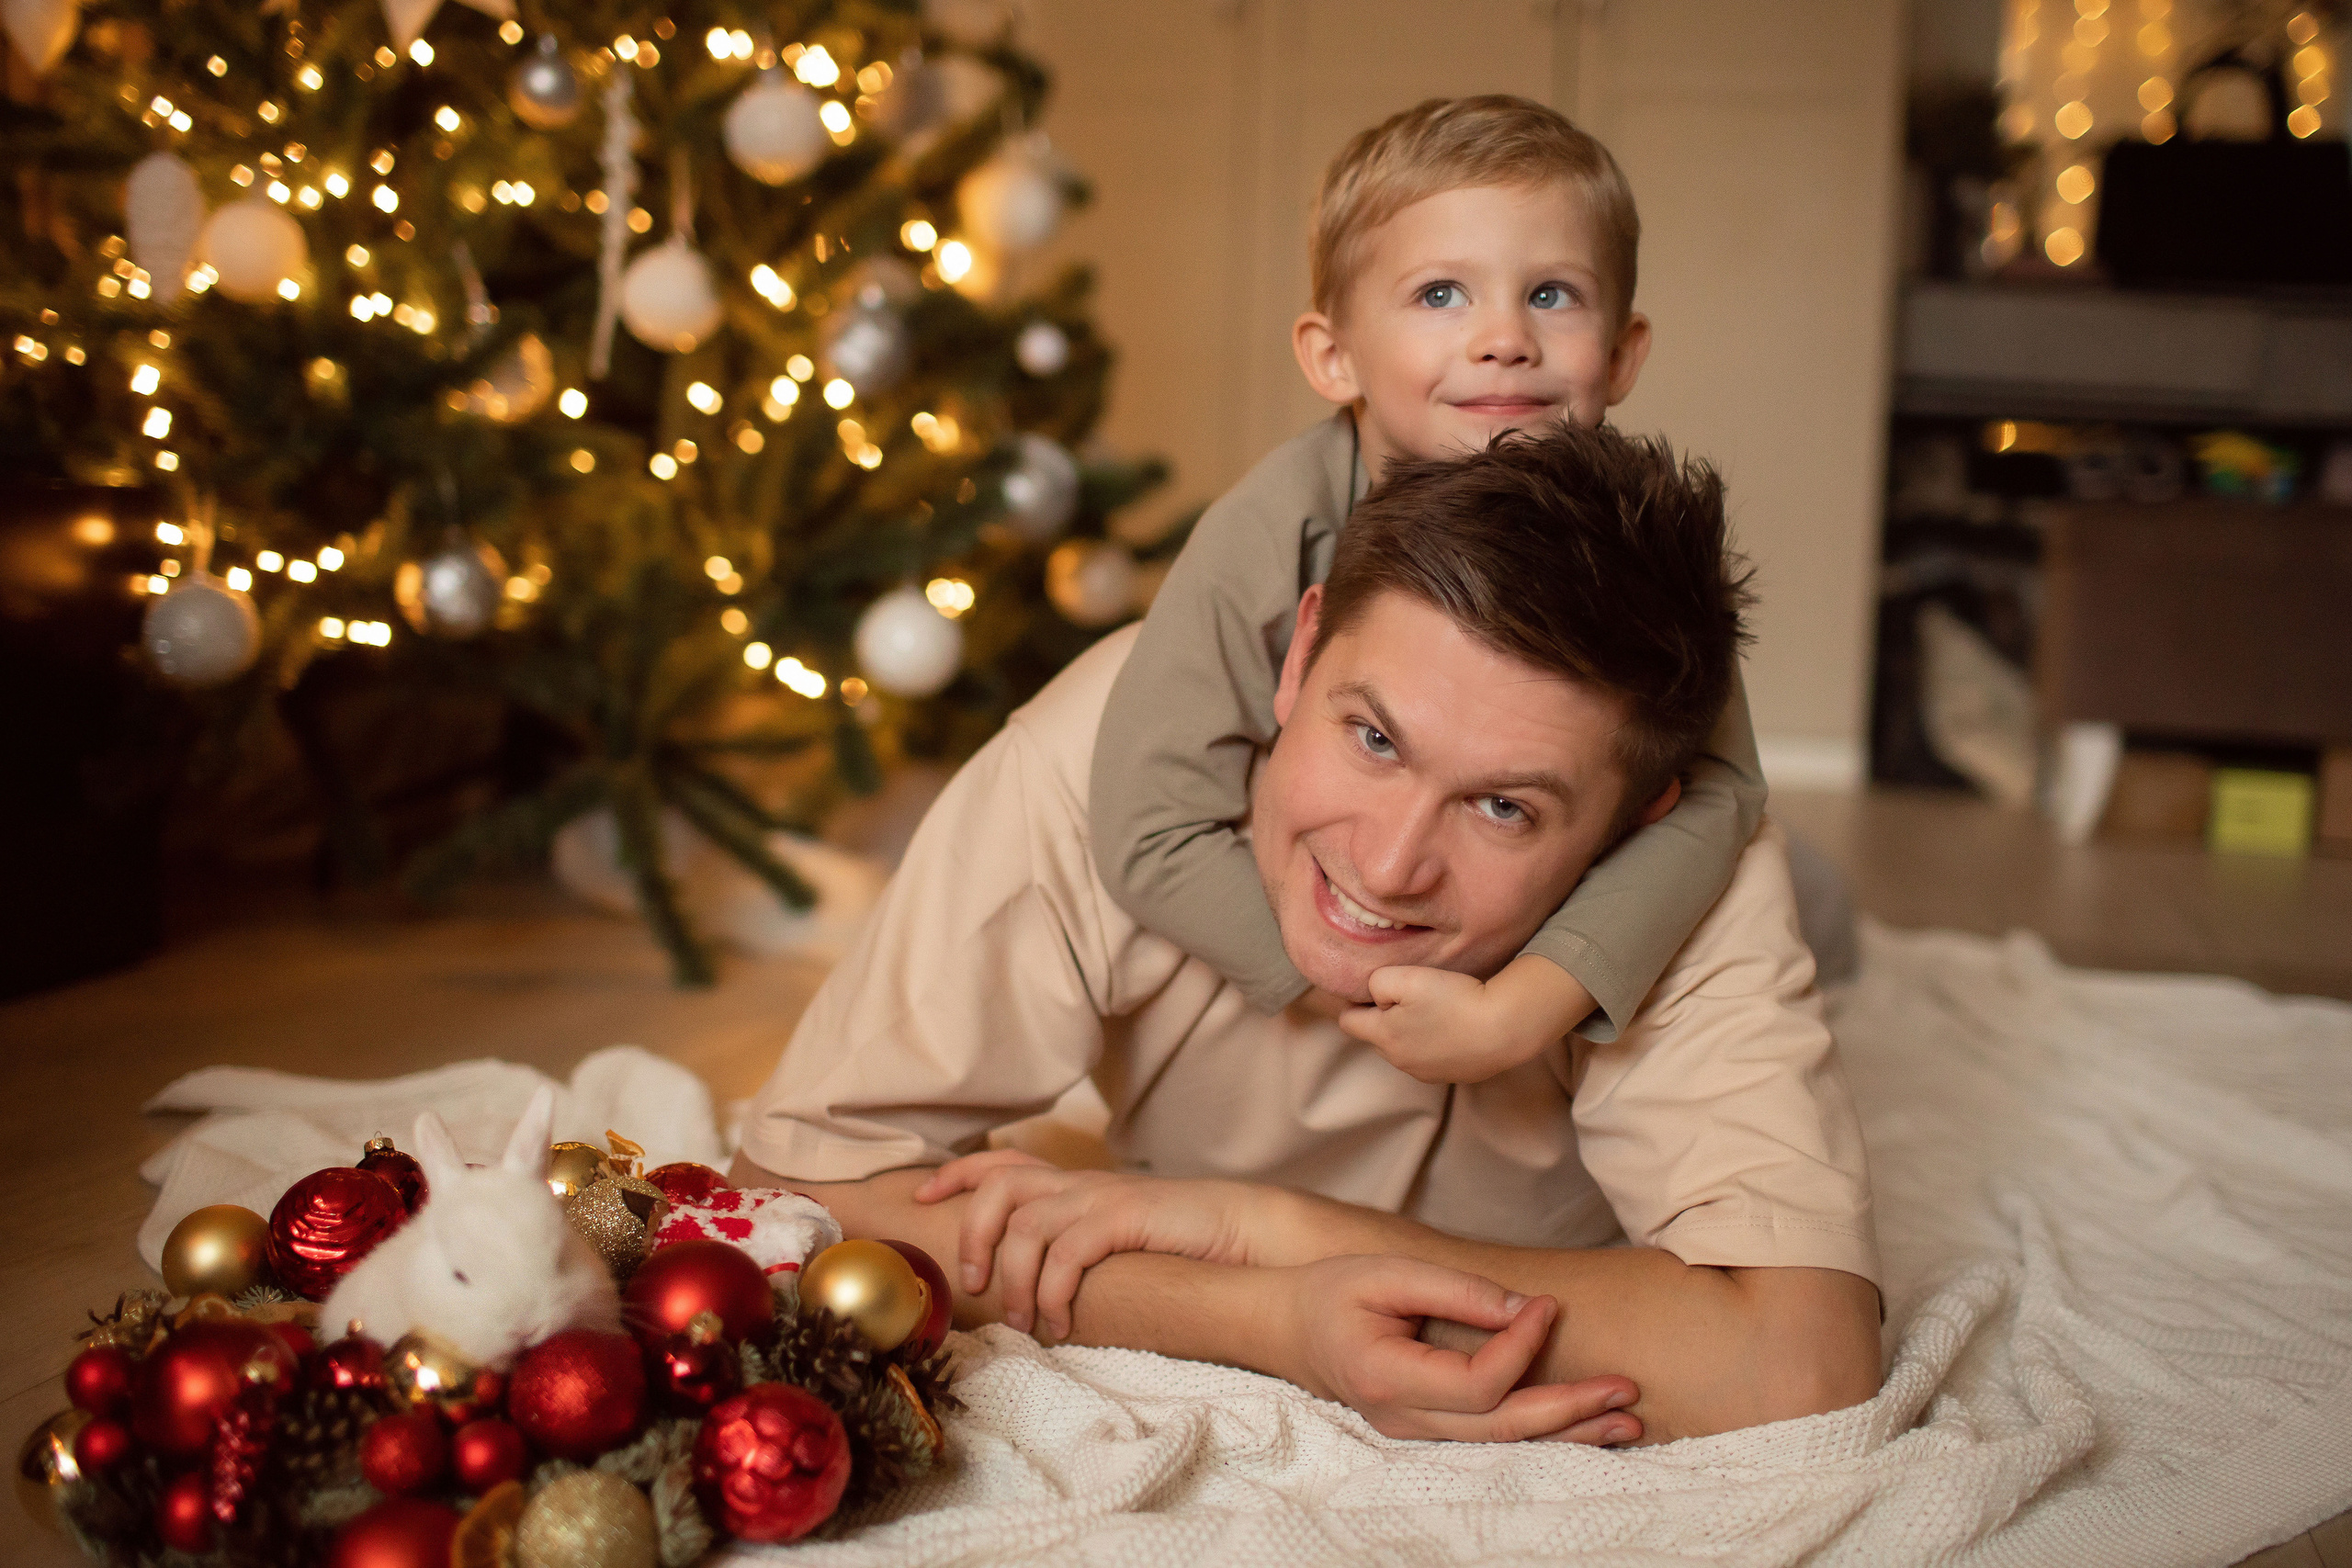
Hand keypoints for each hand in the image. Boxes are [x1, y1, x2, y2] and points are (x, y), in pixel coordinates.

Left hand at [914, 1150, 1258, 1337]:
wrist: (1241, 1229)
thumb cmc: (1176, 1244)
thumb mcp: (1113, 1239)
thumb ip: (1073, 1246)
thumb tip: (1024, 1287)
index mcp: (1074, 1185)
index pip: (1002, 1162)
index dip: (956, 1174)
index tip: (921, 1199)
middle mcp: (1080, 1183)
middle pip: (998, 1187)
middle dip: (972, 1235)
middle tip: (973, 1284)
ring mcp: (1102, 1197)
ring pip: (1026, 1227)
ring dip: (1012, 1282)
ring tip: (1021, 1322)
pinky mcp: (1125, 1217)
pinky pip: (1068, 1253)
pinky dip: (1054, 1294)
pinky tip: (1062, 1325)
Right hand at [1276, 1255, 1641, 1443]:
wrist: (1287, 1328)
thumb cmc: (1333, 1292)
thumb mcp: (1387, 1274)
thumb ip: (1457, 1290)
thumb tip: (1524, 1310)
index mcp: (1388, 1378)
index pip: (1478, 1381)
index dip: (1523, 1346)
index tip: (1547, 1303)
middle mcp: (1404, 1420)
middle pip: (1502, 1428)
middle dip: (1570, 1410)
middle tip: (1625, 1389)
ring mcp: (1415, 1434)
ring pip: (1503, 1444)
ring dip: (1568, 1432)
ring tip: (1626, 1421)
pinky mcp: (1428, 1430)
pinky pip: (1492, 1438)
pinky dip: (1542, 1432)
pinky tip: (1583, 1425)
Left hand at [1339, 954, 1595, 1084]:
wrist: (1506, 1028)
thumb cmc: (1454, 999)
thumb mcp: (1405, 977)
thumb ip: (1377, 982)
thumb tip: (1375, 995)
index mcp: (1383, 1037)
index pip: (1347, 1021)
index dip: (1354, 1001)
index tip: (1370, 986)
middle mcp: (1400, 1061)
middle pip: (1377, 1034)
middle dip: (1384, 1016)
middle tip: (1409, 992)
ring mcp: (1427, 1072)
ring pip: (1405, 1046)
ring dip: (1411, 1028)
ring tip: (1436, 1006)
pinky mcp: (1454, 1074)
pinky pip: (1432, 1054)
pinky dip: (1436, 1040)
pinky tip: (1454, 1023)